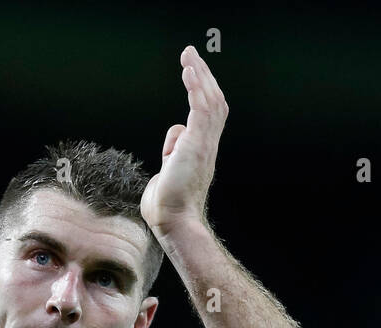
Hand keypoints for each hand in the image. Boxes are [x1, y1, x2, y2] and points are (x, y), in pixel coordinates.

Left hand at [140, 46, 227, 237]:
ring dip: (199, 76)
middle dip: (202, 75)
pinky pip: (200, 109)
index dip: (203, 91)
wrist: (173, 220)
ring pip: (209, 101)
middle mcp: (207, 145)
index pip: (209, 113)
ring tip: (189, 56)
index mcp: (202, 150)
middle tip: (191, 54)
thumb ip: (172, 156)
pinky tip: (188, 72)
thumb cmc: (167, 205)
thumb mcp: (168, 174)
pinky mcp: (196, 145)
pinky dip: (195, 88)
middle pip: (213, 101)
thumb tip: (172, 149)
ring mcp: (204, 144)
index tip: (193, 72)